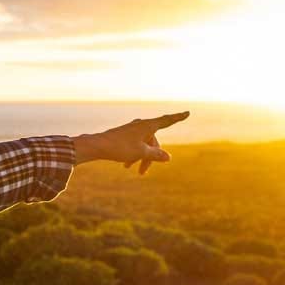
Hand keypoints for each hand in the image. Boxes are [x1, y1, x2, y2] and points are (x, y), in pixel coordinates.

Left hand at [73, 111, 189, 174]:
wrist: (97, 146)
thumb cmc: (120, 147)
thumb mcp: (141, 153)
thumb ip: (156, 155)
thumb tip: (168, 157)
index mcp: (147, 125)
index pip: (167, 121)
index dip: (178, 118)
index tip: (188, 112)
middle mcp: (140, 125)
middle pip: (153, 141)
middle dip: (151, 157)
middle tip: (143, 172)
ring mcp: (132, 130)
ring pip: (144, 145)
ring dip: (142, 158)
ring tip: (135, 172)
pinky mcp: (124, 135)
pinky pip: (135, 145)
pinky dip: (134, 155)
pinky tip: (126, 166)